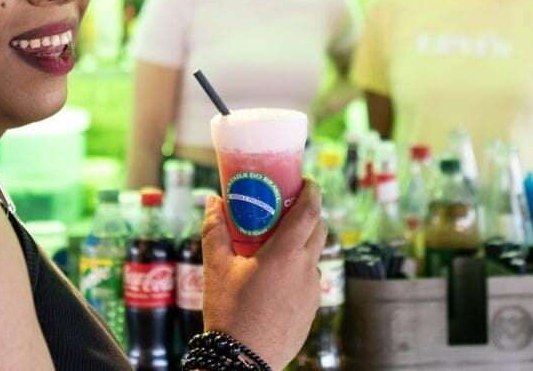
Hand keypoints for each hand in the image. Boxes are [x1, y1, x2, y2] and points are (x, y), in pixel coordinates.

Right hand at [201, 179, 326, 369]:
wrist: (240, 362)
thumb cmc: (228, 312)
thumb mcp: (216, 266)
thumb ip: (214, 228)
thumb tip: (213, 201)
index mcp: (286, 254)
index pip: (311, 210)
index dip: (312, 190)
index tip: (306, 180)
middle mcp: (306, 270)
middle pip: (320, 230)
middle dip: (310, 213)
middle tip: (289, 207)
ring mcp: (312, 293)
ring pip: (315, 257)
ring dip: (304, 244)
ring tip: (278, 245)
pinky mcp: (311, 312)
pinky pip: (310, 281)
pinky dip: (299, 270)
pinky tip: (276, 278)